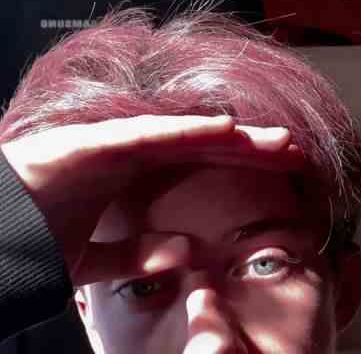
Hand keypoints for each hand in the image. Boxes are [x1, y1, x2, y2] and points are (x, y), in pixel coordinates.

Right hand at [1, 115, 303, 285]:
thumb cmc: (38, 234)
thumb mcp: (99, 257)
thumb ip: (138, 253)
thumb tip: (184, 252)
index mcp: (137, 178)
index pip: (203, 167)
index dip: (242, 167)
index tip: (279, 174)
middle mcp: (135, 155)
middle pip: (207, 147)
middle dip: (252, 149)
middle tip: (295, 151)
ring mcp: (118, 145)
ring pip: (188, 137)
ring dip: (233, 137)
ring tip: (276, 139)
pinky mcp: (99, 143)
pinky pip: (152, 136)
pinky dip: (187, 132)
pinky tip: (225, 129)